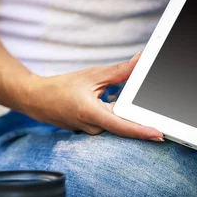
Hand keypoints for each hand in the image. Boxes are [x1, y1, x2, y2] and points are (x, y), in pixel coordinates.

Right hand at [22, 53, 163, 139]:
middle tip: (159, 116)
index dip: (141, 131)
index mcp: (91, 113)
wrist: (37, 100)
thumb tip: (140, 62)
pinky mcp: (92, 131)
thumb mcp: (93, 75)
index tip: (158, 134)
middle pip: (124, 125)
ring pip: (117, 124)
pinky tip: (110, 101)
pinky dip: (117, 113)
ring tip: (120, 102)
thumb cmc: (62, 87)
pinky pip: (110, 124)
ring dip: (125, 113)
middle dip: (139, 118)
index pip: (121, 126)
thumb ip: (120, 71)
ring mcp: (92, 132)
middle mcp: (92, 127)